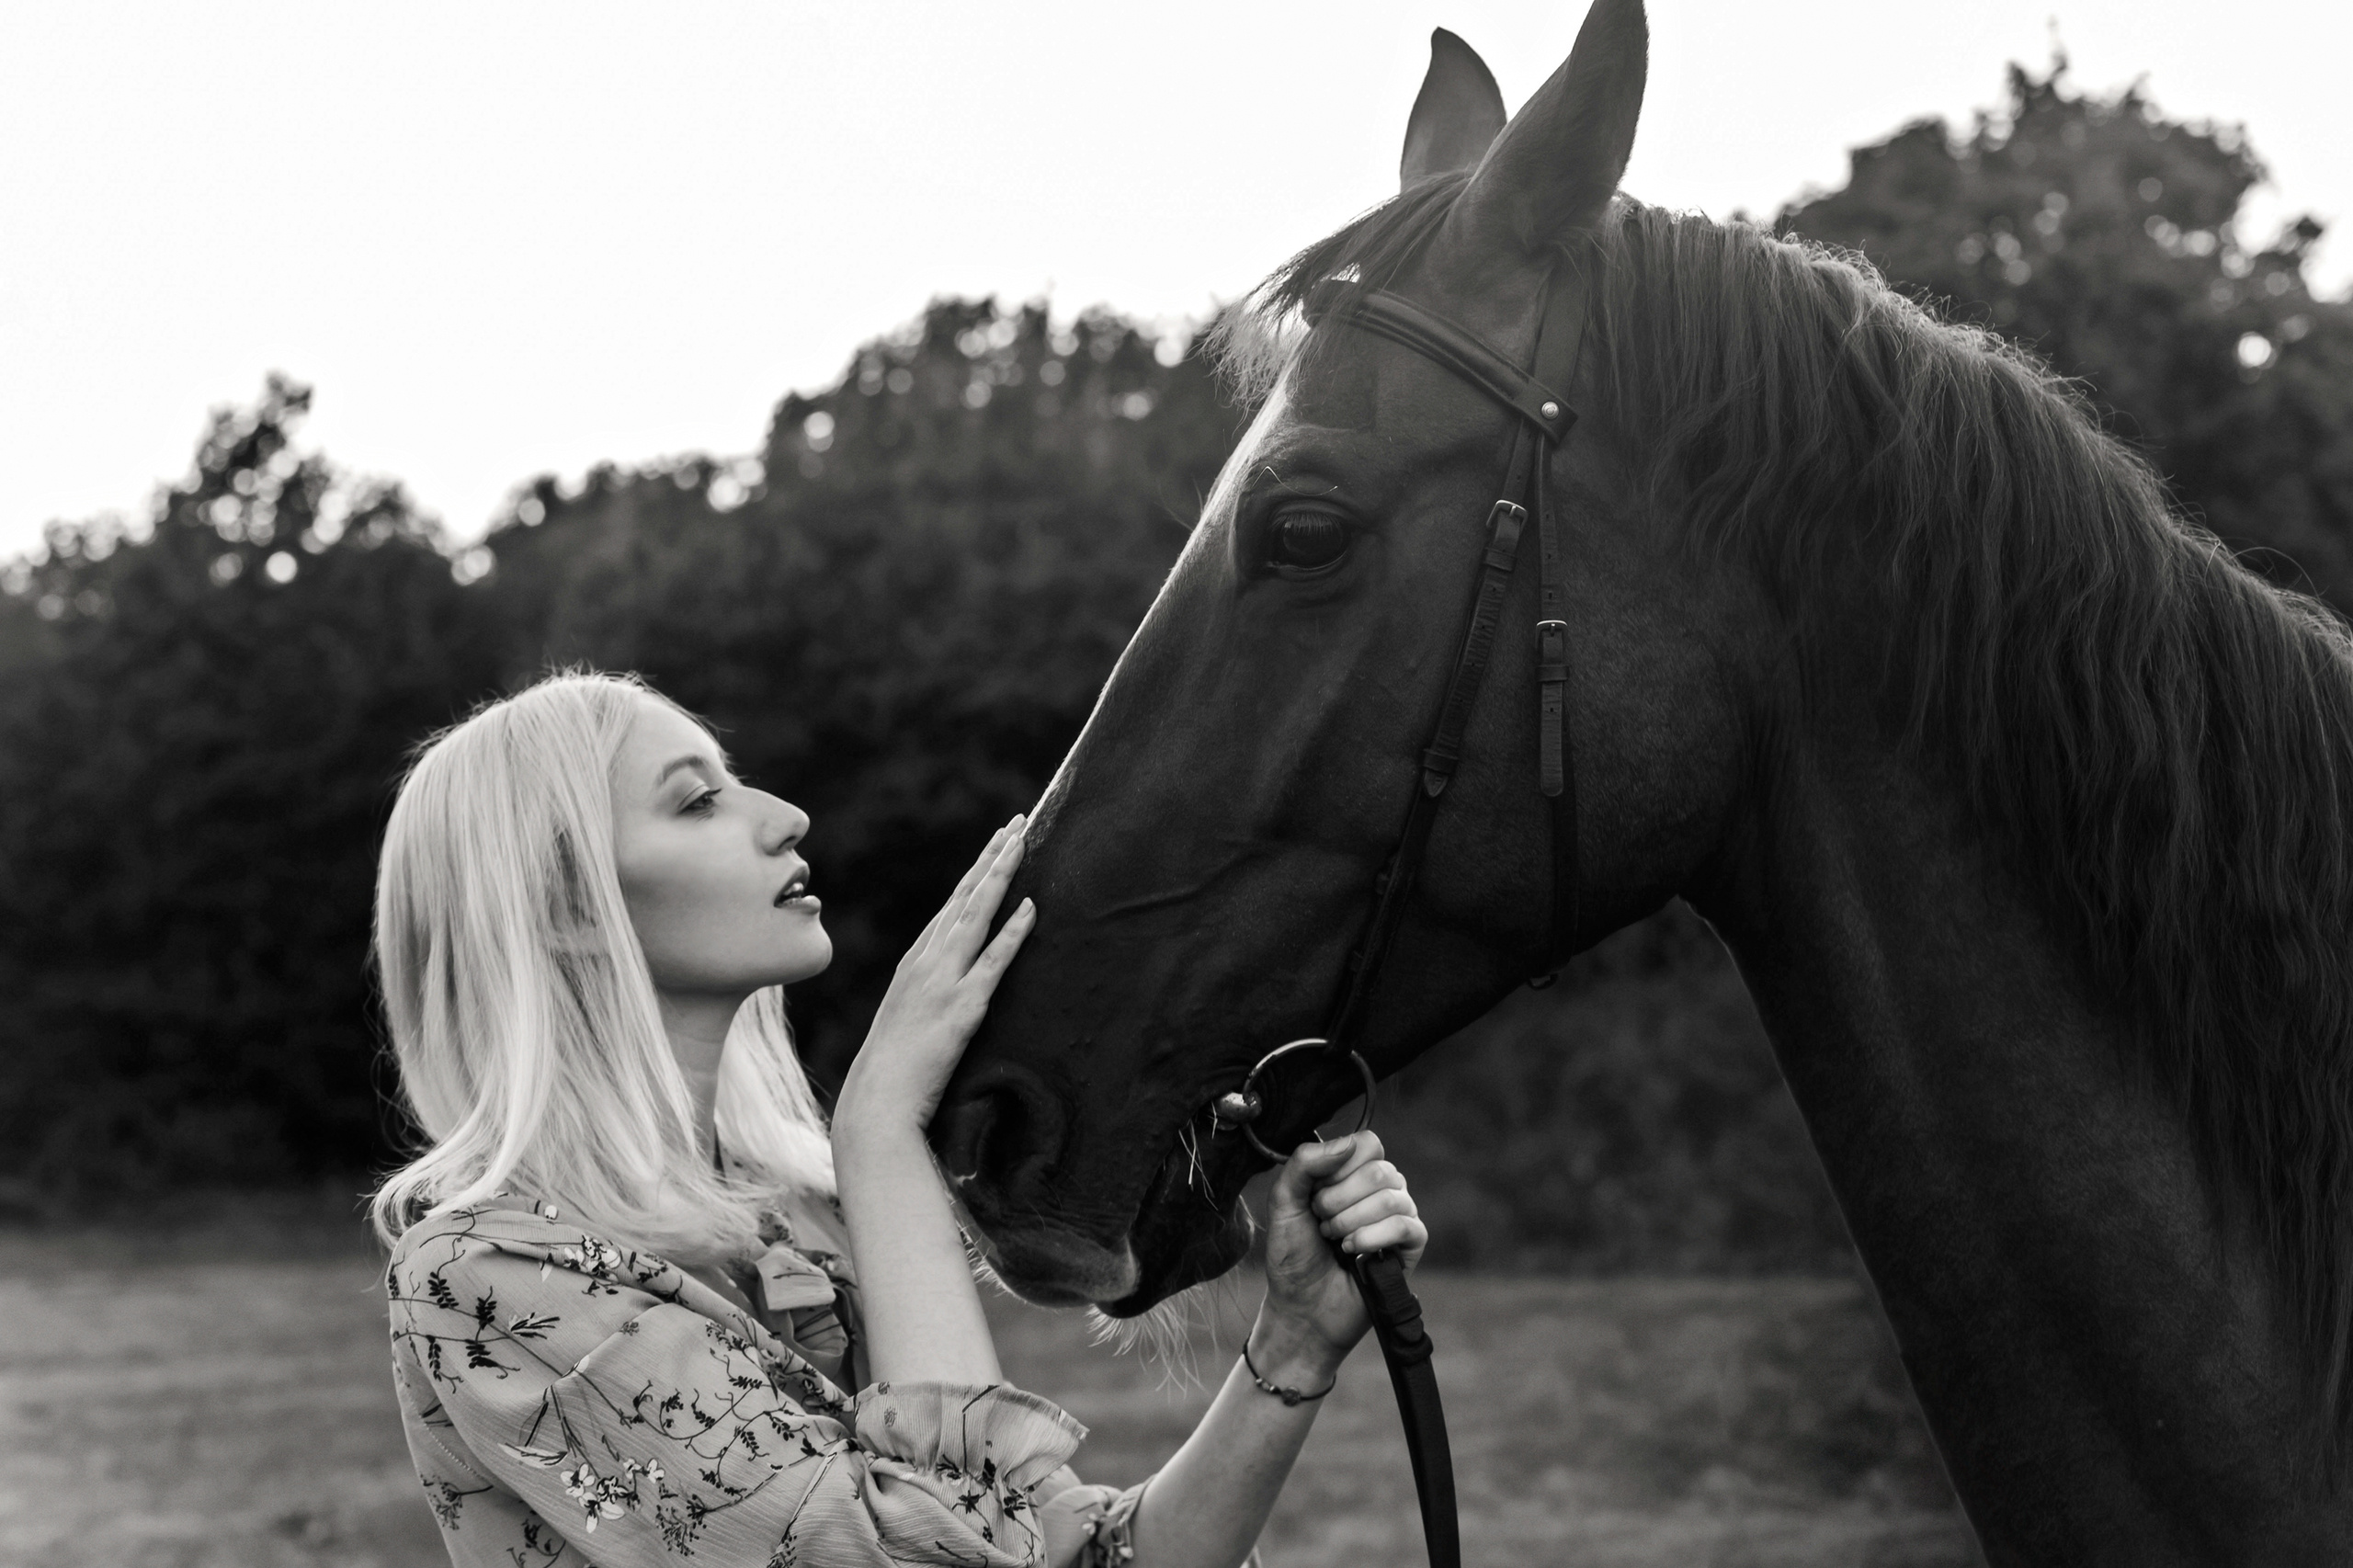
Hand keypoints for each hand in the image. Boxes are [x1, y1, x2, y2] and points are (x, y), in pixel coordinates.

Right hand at [834, 817, 1035, 1146]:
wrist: (877, 1099)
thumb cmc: (891, 1069)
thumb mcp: (907, 1018)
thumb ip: (926, 993)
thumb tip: (949, 984)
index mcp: (914, 962)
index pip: (952, 904)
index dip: (977, 871)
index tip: (996, 842)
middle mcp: (927, 961)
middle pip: (965, 897)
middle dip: (992, 857)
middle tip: (1017, 823)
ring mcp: (943, 980)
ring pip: (978, 914)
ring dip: (1002, 875)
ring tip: (1023, 842)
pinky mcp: (963, 1007)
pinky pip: (994, 960)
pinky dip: (1013, 931)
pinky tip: (1032, 906)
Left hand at [1257, 1132, 1426, 1364]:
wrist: (1302, 1307)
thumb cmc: (1293, 1254)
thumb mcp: (1284, 1201)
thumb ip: (1304, 1163)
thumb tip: (1347, 1144)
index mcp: (1354, 1172)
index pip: (1368, 1143)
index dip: (1340, 1166)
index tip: (1316, 1194)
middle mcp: (1382, 1190)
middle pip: (1380, 1170)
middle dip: (1340, 1200)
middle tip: (1322, 1224)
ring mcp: (1400, 1216)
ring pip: (1393, 1198)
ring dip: (1352, 1222)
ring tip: (1336, 1241)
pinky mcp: (1411, 1247)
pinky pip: (1407, 1226)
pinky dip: (1373, 1238)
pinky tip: (1353, 1252)